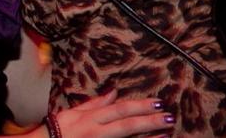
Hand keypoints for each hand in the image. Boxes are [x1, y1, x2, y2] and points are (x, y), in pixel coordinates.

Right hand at [41, 91, 174, 137]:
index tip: (158, 102)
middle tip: (169, 116)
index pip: (120, 110)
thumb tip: (113, 92)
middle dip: (149, 121)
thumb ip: (95, 104)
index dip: (139, 106)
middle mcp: (96, 133)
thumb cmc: (56, 131)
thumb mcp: (73, 113)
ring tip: (166, 133)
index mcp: (91, 119)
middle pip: (126, 125)